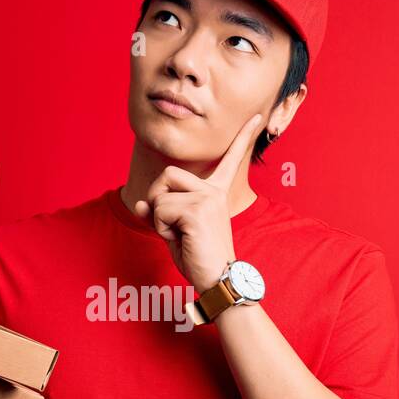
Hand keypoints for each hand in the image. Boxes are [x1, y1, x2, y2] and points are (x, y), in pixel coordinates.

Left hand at [133, 112, 261, 292]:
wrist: (218, 281)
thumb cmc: (200, 259)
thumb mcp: (177, 233)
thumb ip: (160, 215)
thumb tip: (142, 204)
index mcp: (216, 193)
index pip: (229, 160)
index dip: (242, 137)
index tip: (256, 117)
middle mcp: (214, 191)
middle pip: (168, 174)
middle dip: (157, 198)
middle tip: (170, 224)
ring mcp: (207, 199)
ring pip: (159, 195)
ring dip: (159, 218)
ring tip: (178, 235)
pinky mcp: (198, 210)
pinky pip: (160, 210)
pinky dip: (160, 228)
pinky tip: (180, 239)